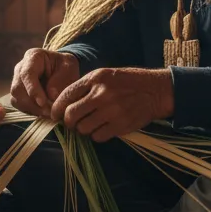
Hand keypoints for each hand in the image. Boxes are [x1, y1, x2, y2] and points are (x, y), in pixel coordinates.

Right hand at [10, 48, 80, 115]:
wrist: (63, 71)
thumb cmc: (66, 67)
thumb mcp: (69, 68)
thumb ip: (60, 80)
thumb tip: (50, 96)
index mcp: (33, 56)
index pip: (27, 73)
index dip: (33, 89)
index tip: (43, 102)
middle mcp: (21, 68)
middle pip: (18, 88)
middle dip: (32, 103)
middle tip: (49, 112)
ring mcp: (17, 81)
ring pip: (16, 99)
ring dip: (32, 109)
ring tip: (48, 113)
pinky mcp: (18, 94)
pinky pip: (19, 105)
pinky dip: (30, 111)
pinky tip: (43, 112)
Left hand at [50, 67, 173, 141]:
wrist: (155, 91)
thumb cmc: (127, 82)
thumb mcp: (105, 75)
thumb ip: (85, 87)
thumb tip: (62, 105)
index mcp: (95, 79)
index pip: (66, 95)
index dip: (56, 108)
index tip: (55, 115)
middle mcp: (102, 94)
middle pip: (71, 115)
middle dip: (67, 122)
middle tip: (71, 123)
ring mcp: (111, 111)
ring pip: (83, 128)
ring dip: (83, 129)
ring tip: (90, 124)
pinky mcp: (120, 125)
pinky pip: (98, 137)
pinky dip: (97, 135)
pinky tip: (102, 128)